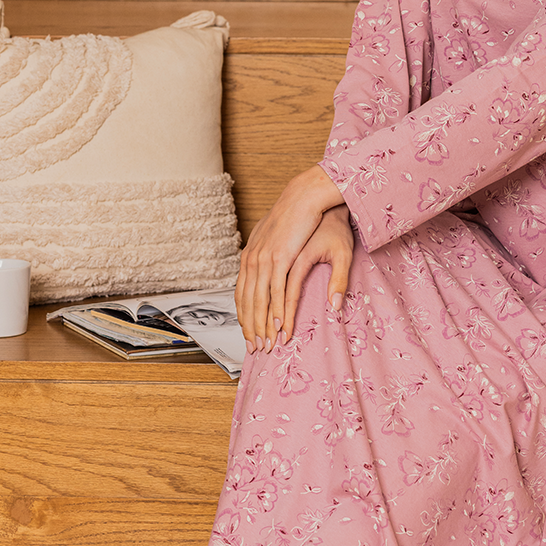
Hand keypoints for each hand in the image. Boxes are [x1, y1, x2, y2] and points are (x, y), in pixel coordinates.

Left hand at [235, 166, 345, 351]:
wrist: (305, 196)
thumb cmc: (297, 219)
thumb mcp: (277, 241)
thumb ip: (271, 258)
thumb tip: (267, 271)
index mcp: (250, 256)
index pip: (241, 294)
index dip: (244, 317)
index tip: (249, 335)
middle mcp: (252, 260)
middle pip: (247, 302)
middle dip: (251, 329)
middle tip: (256, 349)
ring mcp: (265, 260)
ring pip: (260, 301)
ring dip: (264, 326)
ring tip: (268, 345)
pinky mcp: (281, 258)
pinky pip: (277, 292)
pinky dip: (278, 311)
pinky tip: (280, 325)